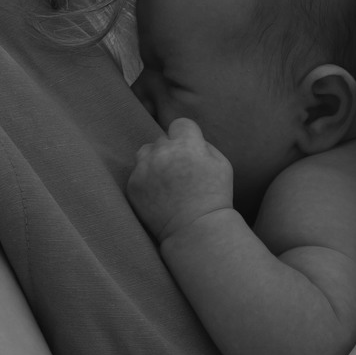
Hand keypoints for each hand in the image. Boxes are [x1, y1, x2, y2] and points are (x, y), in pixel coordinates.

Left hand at [126, 118, 234, 242]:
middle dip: (171, 151)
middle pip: (162, 139)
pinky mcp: (133, 185)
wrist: (195, 230)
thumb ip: (204, 144)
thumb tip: (186, 136)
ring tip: (167, 181)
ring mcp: (145, 169)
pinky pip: (137, 172)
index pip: (180, 124)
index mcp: (188, 146)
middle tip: (181, 173)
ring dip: (154, 161)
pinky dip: (146, 180)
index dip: (186, 136)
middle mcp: (163, 154)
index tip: (190, 150)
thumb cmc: (214, 197)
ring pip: (146, 152)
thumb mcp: (222, 165)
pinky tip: (159, 195)